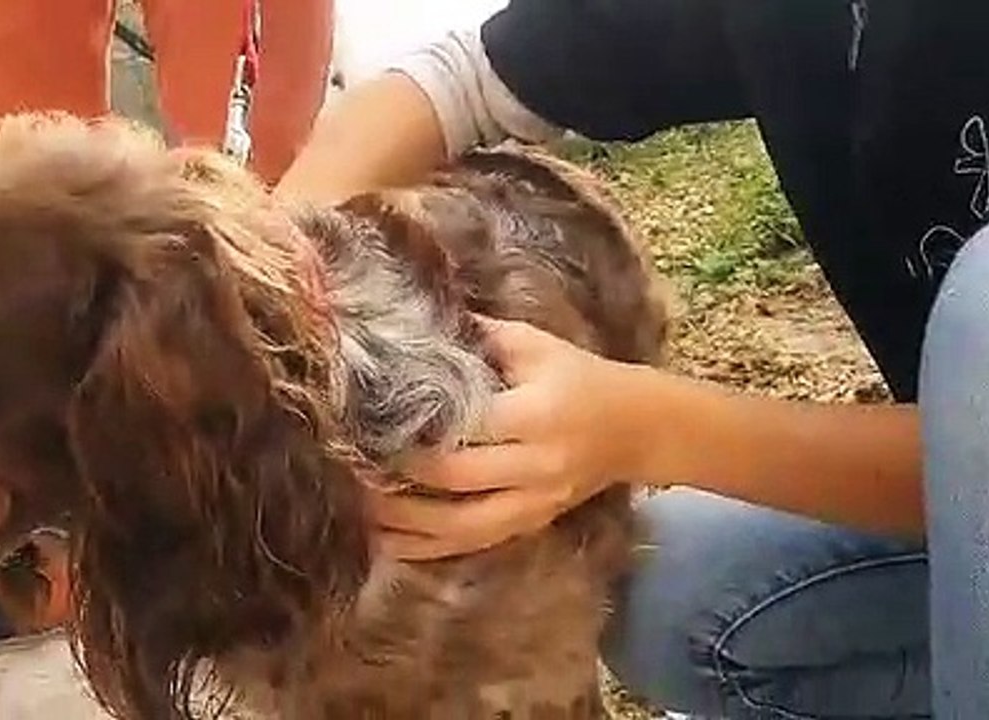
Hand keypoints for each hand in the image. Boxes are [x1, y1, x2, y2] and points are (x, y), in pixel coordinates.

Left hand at [370, 316, 654, 559]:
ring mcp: (535, 503)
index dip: (417, 430)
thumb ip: (477, 336)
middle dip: (401, 478)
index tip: (368, 425)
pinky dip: (430, 547)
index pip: (467, 427)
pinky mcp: (532, 524)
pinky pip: (475, 544)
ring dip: (408, 524)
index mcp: (536, 413)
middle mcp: (537, 464)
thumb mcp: (534, 344)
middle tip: (352, 467)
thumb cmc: (579, 376)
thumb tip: (414, 328)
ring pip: (462, 526)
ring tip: (361, 511)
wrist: (636, 428)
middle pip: (458, 480)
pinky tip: (391, 543)